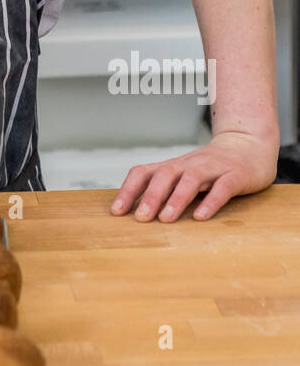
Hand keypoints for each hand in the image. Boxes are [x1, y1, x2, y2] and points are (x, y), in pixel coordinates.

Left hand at [110, 131, 278, 221]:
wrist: (249, 146)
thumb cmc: (211, 168)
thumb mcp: (184, 175)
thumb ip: (164, 190)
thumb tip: (136, 212)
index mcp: (173, 166)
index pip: (144, 172)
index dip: (129, 190)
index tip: (117, 212)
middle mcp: (189, 164)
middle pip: (166, 174)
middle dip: (151, 196)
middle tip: (141, 218)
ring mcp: (213, 168)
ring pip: (192, 179)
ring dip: (177, 198)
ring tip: (166, 218)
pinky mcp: (236, 175)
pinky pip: (222, 187)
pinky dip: (211, 201)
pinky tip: (201, 216)